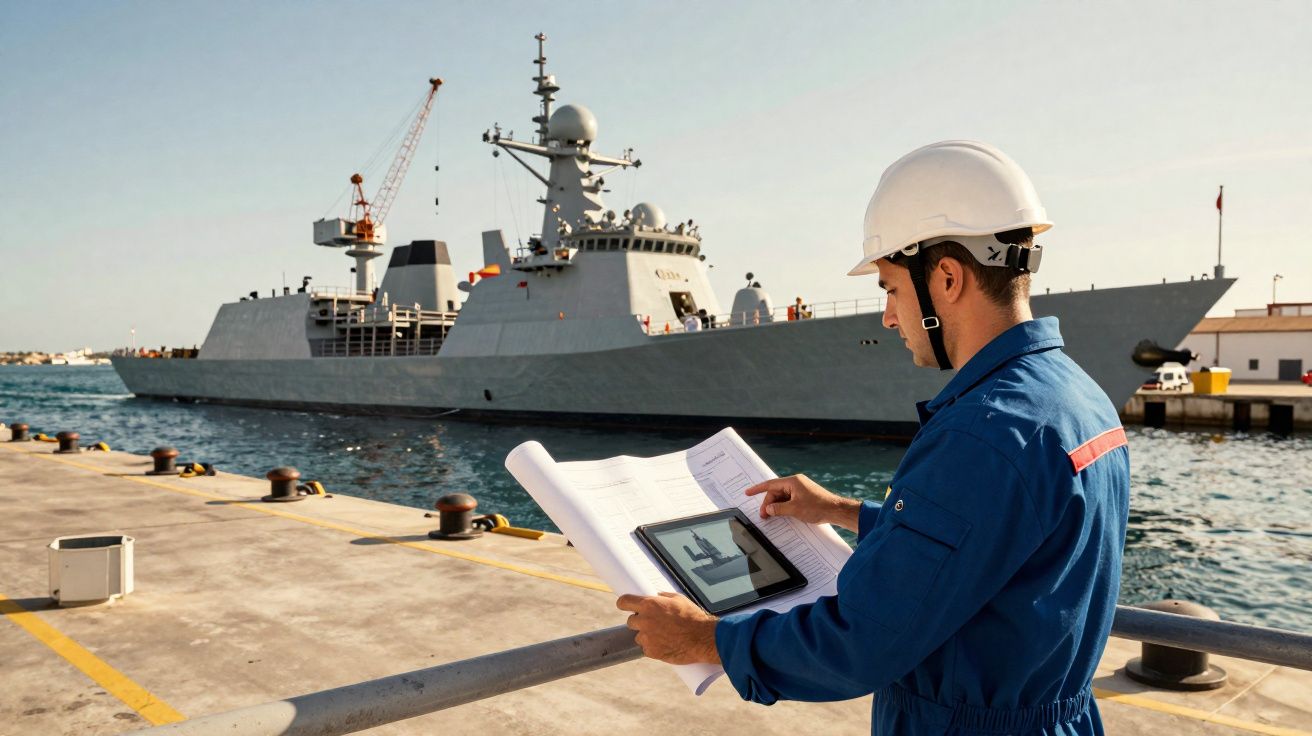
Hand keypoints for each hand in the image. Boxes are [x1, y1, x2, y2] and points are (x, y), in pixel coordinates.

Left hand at [616, 592, 720, 664]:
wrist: (703, 639)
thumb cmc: (693, 617)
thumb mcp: (679, 599)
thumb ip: (663, 597)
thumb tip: (656, 595)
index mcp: (649, 605)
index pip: (624, 602)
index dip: (624, 603)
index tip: (625, 605)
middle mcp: (644, 621)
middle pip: (630, 621)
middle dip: (640, 621)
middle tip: (654, 623)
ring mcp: (647, 638)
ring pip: (639, 636)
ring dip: (647, 636)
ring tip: (664, 635)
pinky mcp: (651, 652)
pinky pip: (646, 649)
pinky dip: (653, 647)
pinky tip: (666, 644)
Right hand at [744, 474, 860, 530]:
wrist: (836, 510)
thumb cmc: (817, 507)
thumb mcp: (794, 509)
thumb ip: (778, 509)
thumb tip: (768, 509)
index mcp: (792, 482)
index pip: (770, 484)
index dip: (757, 489)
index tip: (747, 493)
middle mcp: (796, 483)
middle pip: (776, 492)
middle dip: (768, 503)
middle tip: (764, 516)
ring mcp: (800, 489)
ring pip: (782, 497)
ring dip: (776, 506)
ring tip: (772, 517)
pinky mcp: (804, 496)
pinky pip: (789, 500)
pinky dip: (784, 507)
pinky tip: (781, 514)